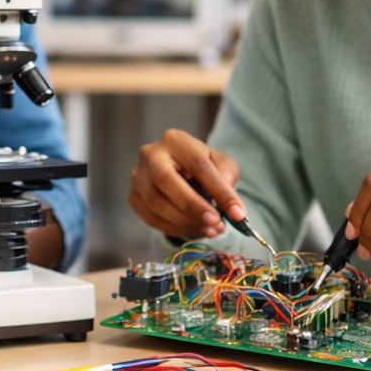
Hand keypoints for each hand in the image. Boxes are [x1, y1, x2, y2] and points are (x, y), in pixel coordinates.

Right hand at [128, 128, 245, 238]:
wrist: (178, 170)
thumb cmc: (201, 166)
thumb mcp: (220, 164)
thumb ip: (226, 179)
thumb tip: (231, 207)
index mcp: (175, 140)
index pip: (198, 164)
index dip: (219, 190)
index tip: (237, 213)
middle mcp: (150, 154)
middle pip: (166, 180)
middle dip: (193, 206)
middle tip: (216, 223)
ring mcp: (138, 176)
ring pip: (156, 203)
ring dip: (186, 221)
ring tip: (210, 230)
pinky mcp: (133, 196)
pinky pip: (150, 217)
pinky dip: (173, 228)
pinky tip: (192, 229)